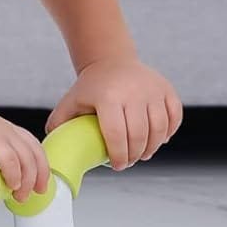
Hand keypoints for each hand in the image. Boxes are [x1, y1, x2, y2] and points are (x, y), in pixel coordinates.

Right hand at [0, 98, 50, 202]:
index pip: (24, 139)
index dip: (34, 158)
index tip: (36, 175)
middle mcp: (0, 124)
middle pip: (32, 147)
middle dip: (40, 171)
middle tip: (38, 190)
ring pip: (25, 155)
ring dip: (28, 178)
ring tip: (22, 194)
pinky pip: (10, 159)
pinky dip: (16, 174)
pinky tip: (14, 185)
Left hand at [46, 55, 182, 168]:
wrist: (112, 60)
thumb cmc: (91, 87)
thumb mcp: (72, 101)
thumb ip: (59, 123)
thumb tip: (52, 149)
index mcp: (108, 97)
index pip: (117, 135)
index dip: (118, 156)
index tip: (116, 166)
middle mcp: (133, 92)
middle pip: (139, 135)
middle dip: (134, 155)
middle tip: (128, 162)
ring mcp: (153, 90)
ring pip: (159, 129)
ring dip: (152, 147)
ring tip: (142, 154)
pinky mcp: (167, 89)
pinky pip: (174, 117)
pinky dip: (168, 132)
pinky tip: (158, 139)